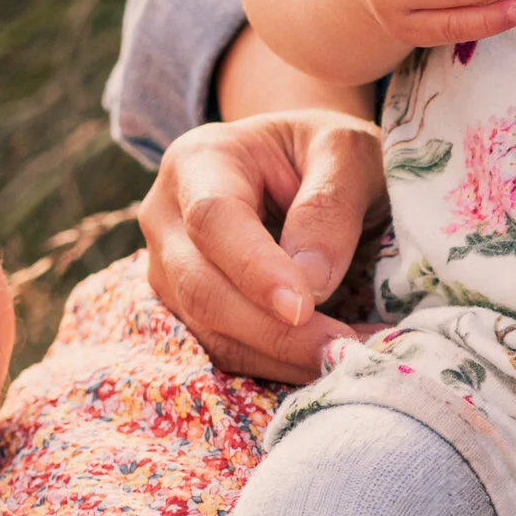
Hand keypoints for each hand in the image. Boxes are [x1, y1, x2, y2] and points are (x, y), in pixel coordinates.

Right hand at [144, 110, 389, 382]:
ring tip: (348, 357)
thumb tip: (311, 283)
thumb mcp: (345, 151)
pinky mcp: (188, 312)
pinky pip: (224, 351)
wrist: (303, 164)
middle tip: (342, 349)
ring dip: (280, 357)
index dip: (254, 269)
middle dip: (272, 330)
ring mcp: (169, 271)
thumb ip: (330, 205)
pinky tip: (329, 362)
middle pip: (201, 286)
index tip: (305, 305)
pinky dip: (278, 365)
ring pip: (210, 332)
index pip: (213, 219)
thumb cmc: (325, 151)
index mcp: (200, 161)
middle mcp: (167, 218)